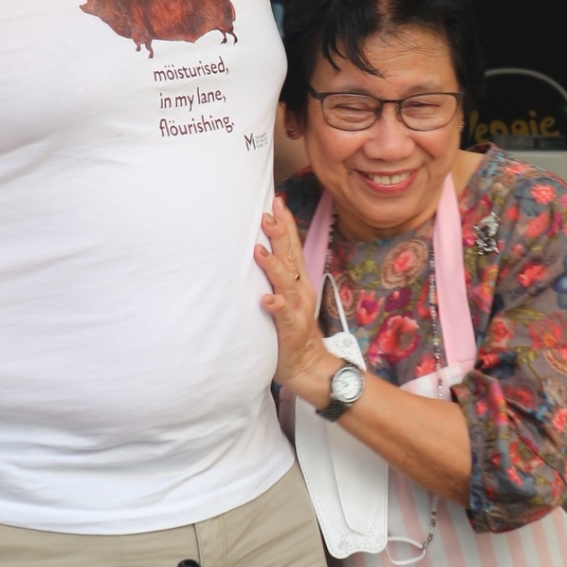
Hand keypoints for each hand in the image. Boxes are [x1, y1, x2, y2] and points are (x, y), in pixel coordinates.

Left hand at [255, 197, 337, 405]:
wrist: (308, 364)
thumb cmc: (290, 328)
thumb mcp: (286, 296)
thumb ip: (277, 275)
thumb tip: (260, 248)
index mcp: (298, 280)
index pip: (292, 246)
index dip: (286, 224)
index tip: (277, 201)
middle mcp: (299, 290)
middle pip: (290, 257)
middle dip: (280, 235)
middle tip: (267, 214)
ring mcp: (295, 308)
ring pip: (285, 282)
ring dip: (273, 266)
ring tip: (259, 251)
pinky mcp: (289, 329)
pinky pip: (283, 316)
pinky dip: (275, 306)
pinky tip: (267, 299)